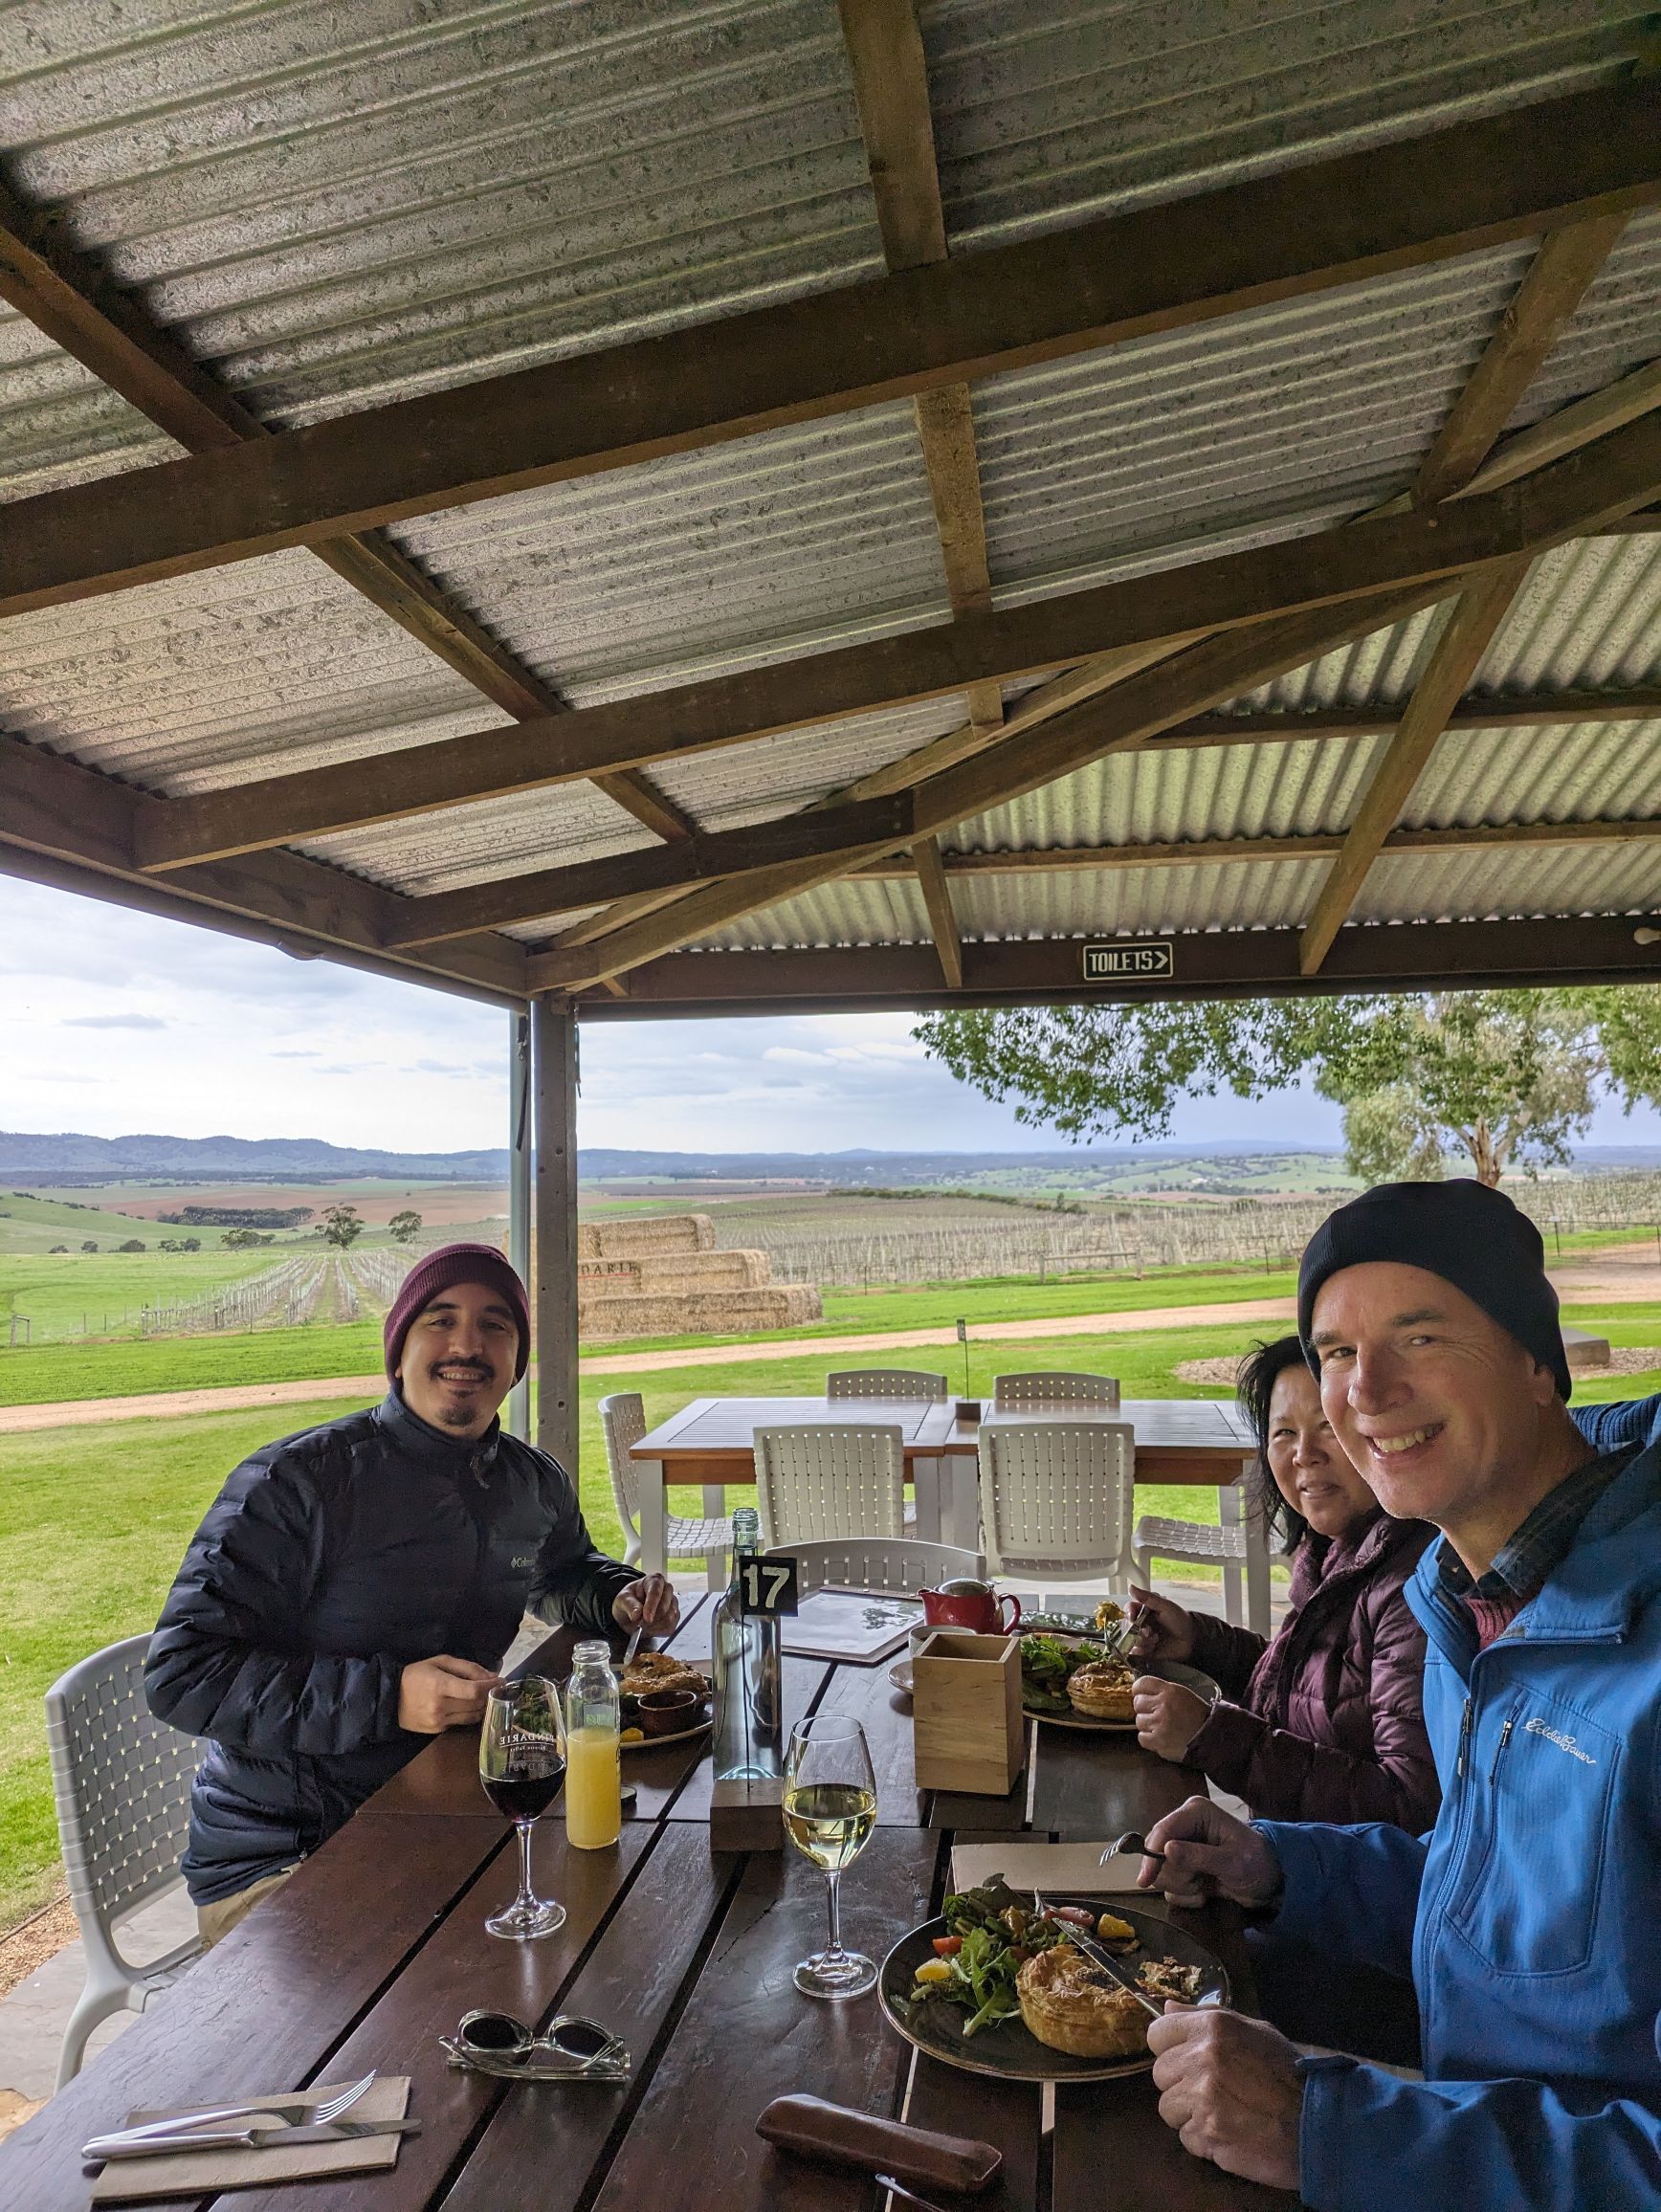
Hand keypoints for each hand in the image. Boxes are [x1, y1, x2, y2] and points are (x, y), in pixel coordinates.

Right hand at [398, 1654, 501, 1733]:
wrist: (389, 1697)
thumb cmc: (416, 1674)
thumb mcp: (440, 1662)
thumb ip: (467, 1668)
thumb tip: (491, 1676)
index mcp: (440, 1686)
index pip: (474, 1691)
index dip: (491, 1686)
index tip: (502, 1681)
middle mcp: (441, 1707)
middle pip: (476, 1704)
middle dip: (490, 1695)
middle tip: (495, 1687)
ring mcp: (439, 1722)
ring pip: (472, 1716)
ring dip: (483, 1706)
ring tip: (484, 1696)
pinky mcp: (437, 1731)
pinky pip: (462, 1722)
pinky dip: (470, 1713)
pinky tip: (469, 1705)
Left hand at [612, 1574, 680, 1635]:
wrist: (632, 1610)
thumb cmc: (629, 1600)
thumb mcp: (622, 1599)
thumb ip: (629, 1605)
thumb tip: (637, 1614)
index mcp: (655, 1580)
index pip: (656, 1592)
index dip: (651, 1606)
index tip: (646, 1618)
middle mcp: (667, 1589)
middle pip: (664, 1607)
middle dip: (651, 1619)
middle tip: (639, 1624)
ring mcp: (673, 1603)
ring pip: (669, 1618)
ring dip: (654, 1626)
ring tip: (642, 1625)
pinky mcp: (675, 1616)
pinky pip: (670, 1627)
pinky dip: (658, 1631)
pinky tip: (650, 1627)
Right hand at [1129, 1584, 1194, 1659]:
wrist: (1192, 1640)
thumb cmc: (1180, 1620)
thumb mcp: (1166, 1606)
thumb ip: (1148, 1597)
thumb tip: (1130, 1586)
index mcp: (1145, 1610)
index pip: (1129, 1609)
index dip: (1130, 1614)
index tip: (1134, 1618)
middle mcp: (1142, 1623)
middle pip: (1128, 1626)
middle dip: (1138, 1631)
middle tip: (1150, 1632)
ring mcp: (1143, 1638)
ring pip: (1131, 1640)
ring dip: (1143, 1642)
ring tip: (1156, 1640)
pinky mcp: (1145, 1651)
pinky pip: (1135, 1652)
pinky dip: (1142, 1651)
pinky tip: (1152, 1648)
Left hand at [1134, 1677, 1212, 1761]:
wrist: (1209, 1738)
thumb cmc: (1198, 1716)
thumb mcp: (1184, 1695)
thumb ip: (1164, 1692)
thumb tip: (1145, 1693)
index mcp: (1169, 1691)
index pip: (1142, 1683)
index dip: (1138, 1689)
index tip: (1139, 1694)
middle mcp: (1162, 1705)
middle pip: (1137, 1703)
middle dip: (1144, 1708)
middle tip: (1154, 1713)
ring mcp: (1159, 1724)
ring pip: (1139, 1721)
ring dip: (1147, 1724)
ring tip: (1160, 1727)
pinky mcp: (1157, 1741)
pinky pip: (1141, 1737)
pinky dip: (1148, 1738)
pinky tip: (1159, 1737)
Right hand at [1139, 1793, 1281, 1907]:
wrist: (1269, 1883)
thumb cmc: (1256, 1863)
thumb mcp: (1233, 1861)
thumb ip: (1200, 1856)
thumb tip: (1166, 1850)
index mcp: (1195, 1813)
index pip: (1162, 1831)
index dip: (1151, 1855)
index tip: (1145, 1880)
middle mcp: (1183, 1826)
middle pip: (1155, 1853)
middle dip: (1177, 1875)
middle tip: (1199, 1883)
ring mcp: (1180, 1847)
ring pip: (1160, 1872)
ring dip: (1182, 1887)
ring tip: (1205, 1886)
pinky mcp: (1181, 1867)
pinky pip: (1168, 1886)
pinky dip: (1185, 1895)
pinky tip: (1203, 1892)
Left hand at [1148, 2006, 1302, 2191]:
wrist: (1317, 2123)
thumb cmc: (1288, 2073)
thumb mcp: (1254, 2030)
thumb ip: (1205, 2016)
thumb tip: (1166, 2007)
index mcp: (1212, 2027)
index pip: (1156, 2034)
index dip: (1170, 2048)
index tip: (1185, 2059)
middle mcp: (1201, 2058)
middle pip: (1160, 2073)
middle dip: (1180, 2083)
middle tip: (1212, 2090)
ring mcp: (1202, 2098)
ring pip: (1168, 2107)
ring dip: (1190, 2114)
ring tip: (1223, 2112)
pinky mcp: (1206, 2133)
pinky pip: (1186, 2136)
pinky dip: (1203, 2139)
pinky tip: (1229, 2132)